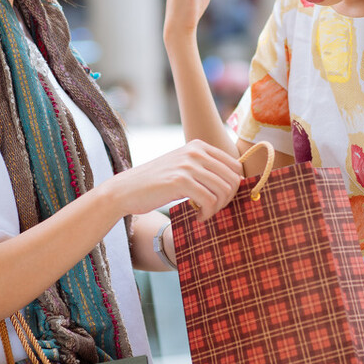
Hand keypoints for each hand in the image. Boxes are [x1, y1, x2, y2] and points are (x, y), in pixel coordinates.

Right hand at [105, 139, 242, 221]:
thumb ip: (205, 169)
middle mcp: (195, 151)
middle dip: (228, 199)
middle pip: (232, 179)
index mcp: (199, 146)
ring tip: (204, 214)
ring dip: (217, 208)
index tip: (221, 200)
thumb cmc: (156, 183)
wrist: (126, 190)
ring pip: (223, 190)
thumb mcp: (183, 167)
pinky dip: (207, 214)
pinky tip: (197, 217)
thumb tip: (237, 182)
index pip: (235, 166)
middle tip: (213, 210)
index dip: (234, 186)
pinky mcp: (179, 181)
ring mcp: (187, 165)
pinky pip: (209, 200)